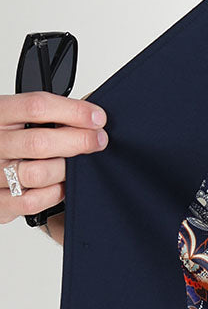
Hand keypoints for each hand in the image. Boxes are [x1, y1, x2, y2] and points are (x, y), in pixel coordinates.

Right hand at [0, 90, 108, 245]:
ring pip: (37, 174)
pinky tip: (61, 186)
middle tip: (98, 141)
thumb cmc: (5, 140)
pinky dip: (53, 194)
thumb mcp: (18, 119)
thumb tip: (92, 116)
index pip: (37, 107)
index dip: (74, 112)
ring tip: (76, 166)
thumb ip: (47, 116)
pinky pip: (32, 202)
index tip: (97, 118)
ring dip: (65, 170)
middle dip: (78, 141)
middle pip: (39, 142)